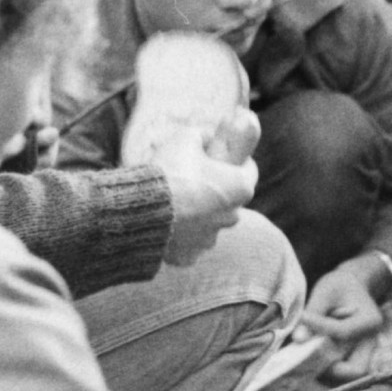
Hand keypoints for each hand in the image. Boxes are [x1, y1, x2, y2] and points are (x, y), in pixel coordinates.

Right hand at [164, 141, 258, 266]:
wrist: (142, 207)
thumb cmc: (170, 170)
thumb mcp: (186, 138)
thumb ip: (202, 135)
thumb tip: (205, 135)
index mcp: (240, 187)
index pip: (249, 170)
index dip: (236, 160)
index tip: (223, 156)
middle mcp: (232, 216)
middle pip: (229, 199)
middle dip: (215, 189)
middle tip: (193, 178)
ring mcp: (211, 238)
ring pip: (209, 222)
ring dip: (198, 213)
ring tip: (174, 202)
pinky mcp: (190, 255)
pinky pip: (188, 242)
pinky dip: (179, 234)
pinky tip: (165, 223)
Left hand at [302, 268, 384, 375]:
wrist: (351, 290)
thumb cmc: (338, 287)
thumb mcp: (327, 291)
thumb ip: (314, 314)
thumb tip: (298, 339)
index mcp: (370, 320)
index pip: (343, 332)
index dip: (320, 328)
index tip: (301, 317)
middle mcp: (371, 343)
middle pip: (354, 370)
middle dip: (328, 368)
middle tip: (305, 354)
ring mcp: (363, 356)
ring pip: (346, 379)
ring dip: (323, 373)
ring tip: (303, 356)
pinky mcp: (352, 362)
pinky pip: (339, 378)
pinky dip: (322, 373)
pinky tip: (307, 359)